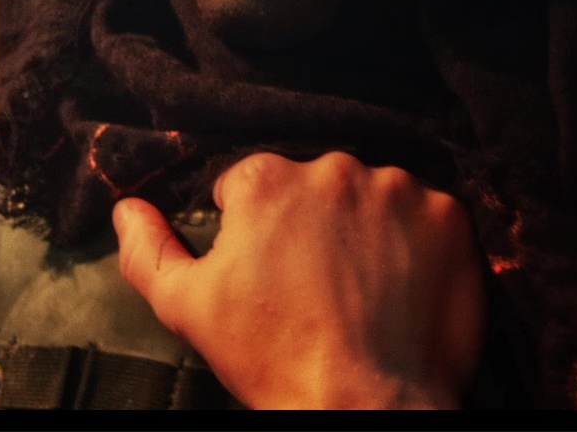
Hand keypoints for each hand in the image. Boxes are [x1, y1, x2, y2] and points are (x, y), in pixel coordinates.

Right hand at [112, 151, 483, 408]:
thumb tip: (128, 209)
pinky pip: (428, 217)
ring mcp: (398, 191)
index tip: (267, 273)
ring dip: (364, 230)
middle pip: (312, 187)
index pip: (249, 186)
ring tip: (359, 291)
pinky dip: (417, 246)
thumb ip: (148, 249)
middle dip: (310, 225)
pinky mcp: (449, 218)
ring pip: (370, 197)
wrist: (364, 408)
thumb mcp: (186, 308)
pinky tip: (398, 289)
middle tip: (313, 287)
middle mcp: (333, 169)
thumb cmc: (276, 359)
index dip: (252, 232)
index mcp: (266, 180)